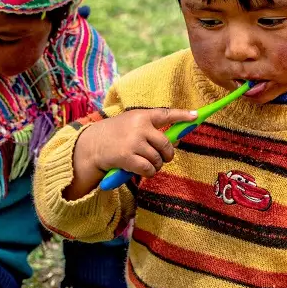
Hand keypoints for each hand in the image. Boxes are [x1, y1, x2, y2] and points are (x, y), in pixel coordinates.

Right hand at [67, 108, 197, 197]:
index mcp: (140, 116)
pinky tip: (142, 171)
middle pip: (166, 144)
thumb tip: (176, 139)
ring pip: (158, 159)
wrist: (90, 146)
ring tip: (147, 165)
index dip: (182, 115)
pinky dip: (149, 173)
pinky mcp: (127, 157)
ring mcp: (133, 142)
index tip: (195, 116)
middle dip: (167, 155)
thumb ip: (150, 129)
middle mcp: (138, 127)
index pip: (165, 114)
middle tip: (162, 159)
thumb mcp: (130, 124)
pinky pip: (149, 169)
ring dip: (156, 166)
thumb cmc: (114, 136)